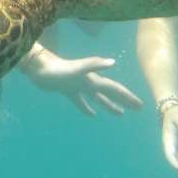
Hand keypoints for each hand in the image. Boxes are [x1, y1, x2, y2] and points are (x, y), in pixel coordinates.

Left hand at [23, 52, 142, 116]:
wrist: (37, 67)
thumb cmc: (56, 69)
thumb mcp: (76, 69)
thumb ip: (94, 65)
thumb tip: (113, 62)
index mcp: (92, 79)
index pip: (114, 89)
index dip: (127, 97)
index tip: (140, 106)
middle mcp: (88, 82)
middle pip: (110, 93)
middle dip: (124, 100)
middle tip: (137, 108)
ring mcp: (78, 86)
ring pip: (97, 98)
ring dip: (109, 105)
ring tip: (120, 114)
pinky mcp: (67, 90)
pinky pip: (80, 101)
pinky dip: (87, 108)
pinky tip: (91, 115)